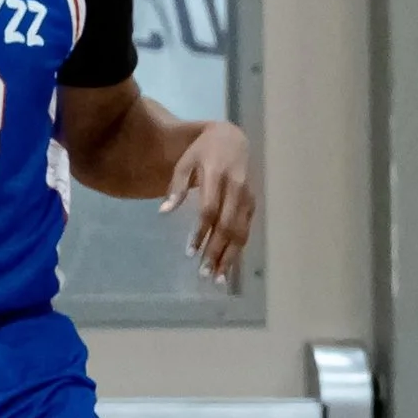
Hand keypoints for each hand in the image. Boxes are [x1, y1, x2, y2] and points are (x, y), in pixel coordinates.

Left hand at [159, 121, 254, 281]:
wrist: (233, 139)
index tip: (190, 251)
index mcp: (217, 176)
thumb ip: (176, 187)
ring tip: (219, 278)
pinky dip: (238, 249)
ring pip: (240, 232)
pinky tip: (229, 264)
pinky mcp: (253, 204)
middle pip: (227, 226)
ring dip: (230, 256)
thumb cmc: (203, 151)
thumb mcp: (185, 162)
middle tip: (204, 274)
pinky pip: (246, 230)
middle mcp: (236, 189)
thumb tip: (164, 212)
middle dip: (216, 252)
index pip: (210, 210)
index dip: (201, 232)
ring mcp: (247, 198)